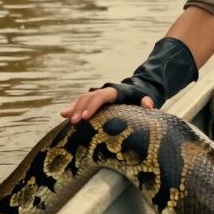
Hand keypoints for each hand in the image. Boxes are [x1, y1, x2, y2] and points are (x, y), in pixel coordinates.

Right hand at [60, 37, 196, 123]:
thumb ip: (148, 101)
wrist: (139, 90)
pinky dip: (73, 108)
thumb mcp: (147, 98)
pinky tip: (64, 115)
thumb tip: (149, 105)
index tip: (86, 117)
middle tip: (75, 122)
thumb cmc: (143, 97)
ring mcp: (98, 95)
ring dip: (75, 109)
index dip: (93, 105)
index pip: (101, 96)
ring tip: (68, 121)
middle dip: (81, 109)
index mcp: (115, 91)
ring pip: (82, 99)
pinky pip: (82, 103)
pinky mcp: (95, 101)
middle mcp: (104, 91)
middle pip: (89, 97)